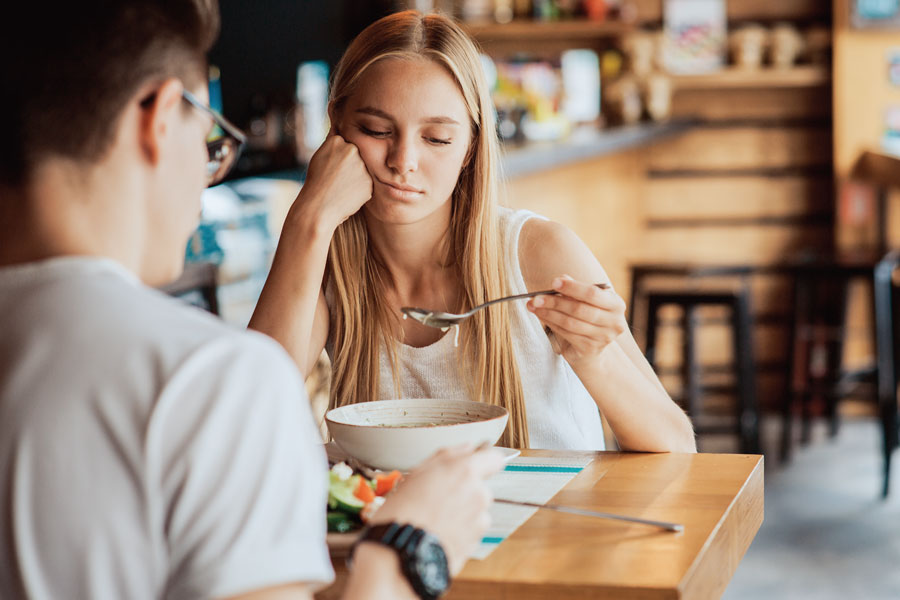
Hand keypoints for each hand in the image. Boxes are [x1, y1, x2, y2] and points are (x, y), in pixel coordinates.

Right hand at [293, 133, 372, 230]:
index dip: (337, 158)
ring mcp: (362, 166)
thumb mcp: (320, 155)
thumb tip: (339, 119)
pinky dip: (359, 189)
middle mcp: (352, 150)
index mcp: (337, 141)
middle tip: (336, 179)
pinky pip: (367, 184)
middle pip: (356, 156)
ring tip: (340, 187)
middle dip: (349, 166)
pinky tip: (347, 194)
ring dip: (355, 177)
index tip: (331, 167)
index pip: (345, 144)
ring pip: (363, 170)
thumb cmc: (316, 183)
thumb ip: (334, 142)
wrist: (318, 209)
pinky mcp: (370, 183)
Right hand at [370, 444, 504, 574]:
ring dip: (461, 513)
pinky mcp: (476, 543)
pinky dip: (458, 532)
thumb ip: (448, 456)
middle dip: (464, 491)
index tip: (475, 464)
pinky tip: (437, 534)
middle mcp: (479, 494)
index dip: (485, 460)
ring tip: (434, 520)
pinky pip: (470, 531)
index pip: (494, 457)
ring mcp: (480, 520)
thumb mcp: (417, 473)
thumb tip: (468, 448)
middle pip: (480, 487)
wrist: (399, 555)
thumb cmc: (402, 512)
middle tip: (436, 499)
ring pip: (475, 510)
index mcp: (465, 472)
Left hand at [526, 275, 627, 366]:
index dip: (572, 288)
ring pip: (570, 322)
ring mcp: (603, 338)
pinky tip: (541, 317)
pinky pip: (566, 333)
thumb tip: (561, 279)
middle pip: (579, 309)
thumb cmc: (587, 316)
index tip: (553, 282)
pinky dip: (551, 323)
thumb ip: (575, 288)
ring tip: (533, 306)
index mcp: (616, 304)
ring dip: (549, 313)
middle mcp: (614, 322)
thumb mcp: (585, 300)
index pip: (593, 293)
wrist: (592, 348)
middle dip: (555, 302)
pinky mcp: (590, 348)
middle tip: (536, 297)